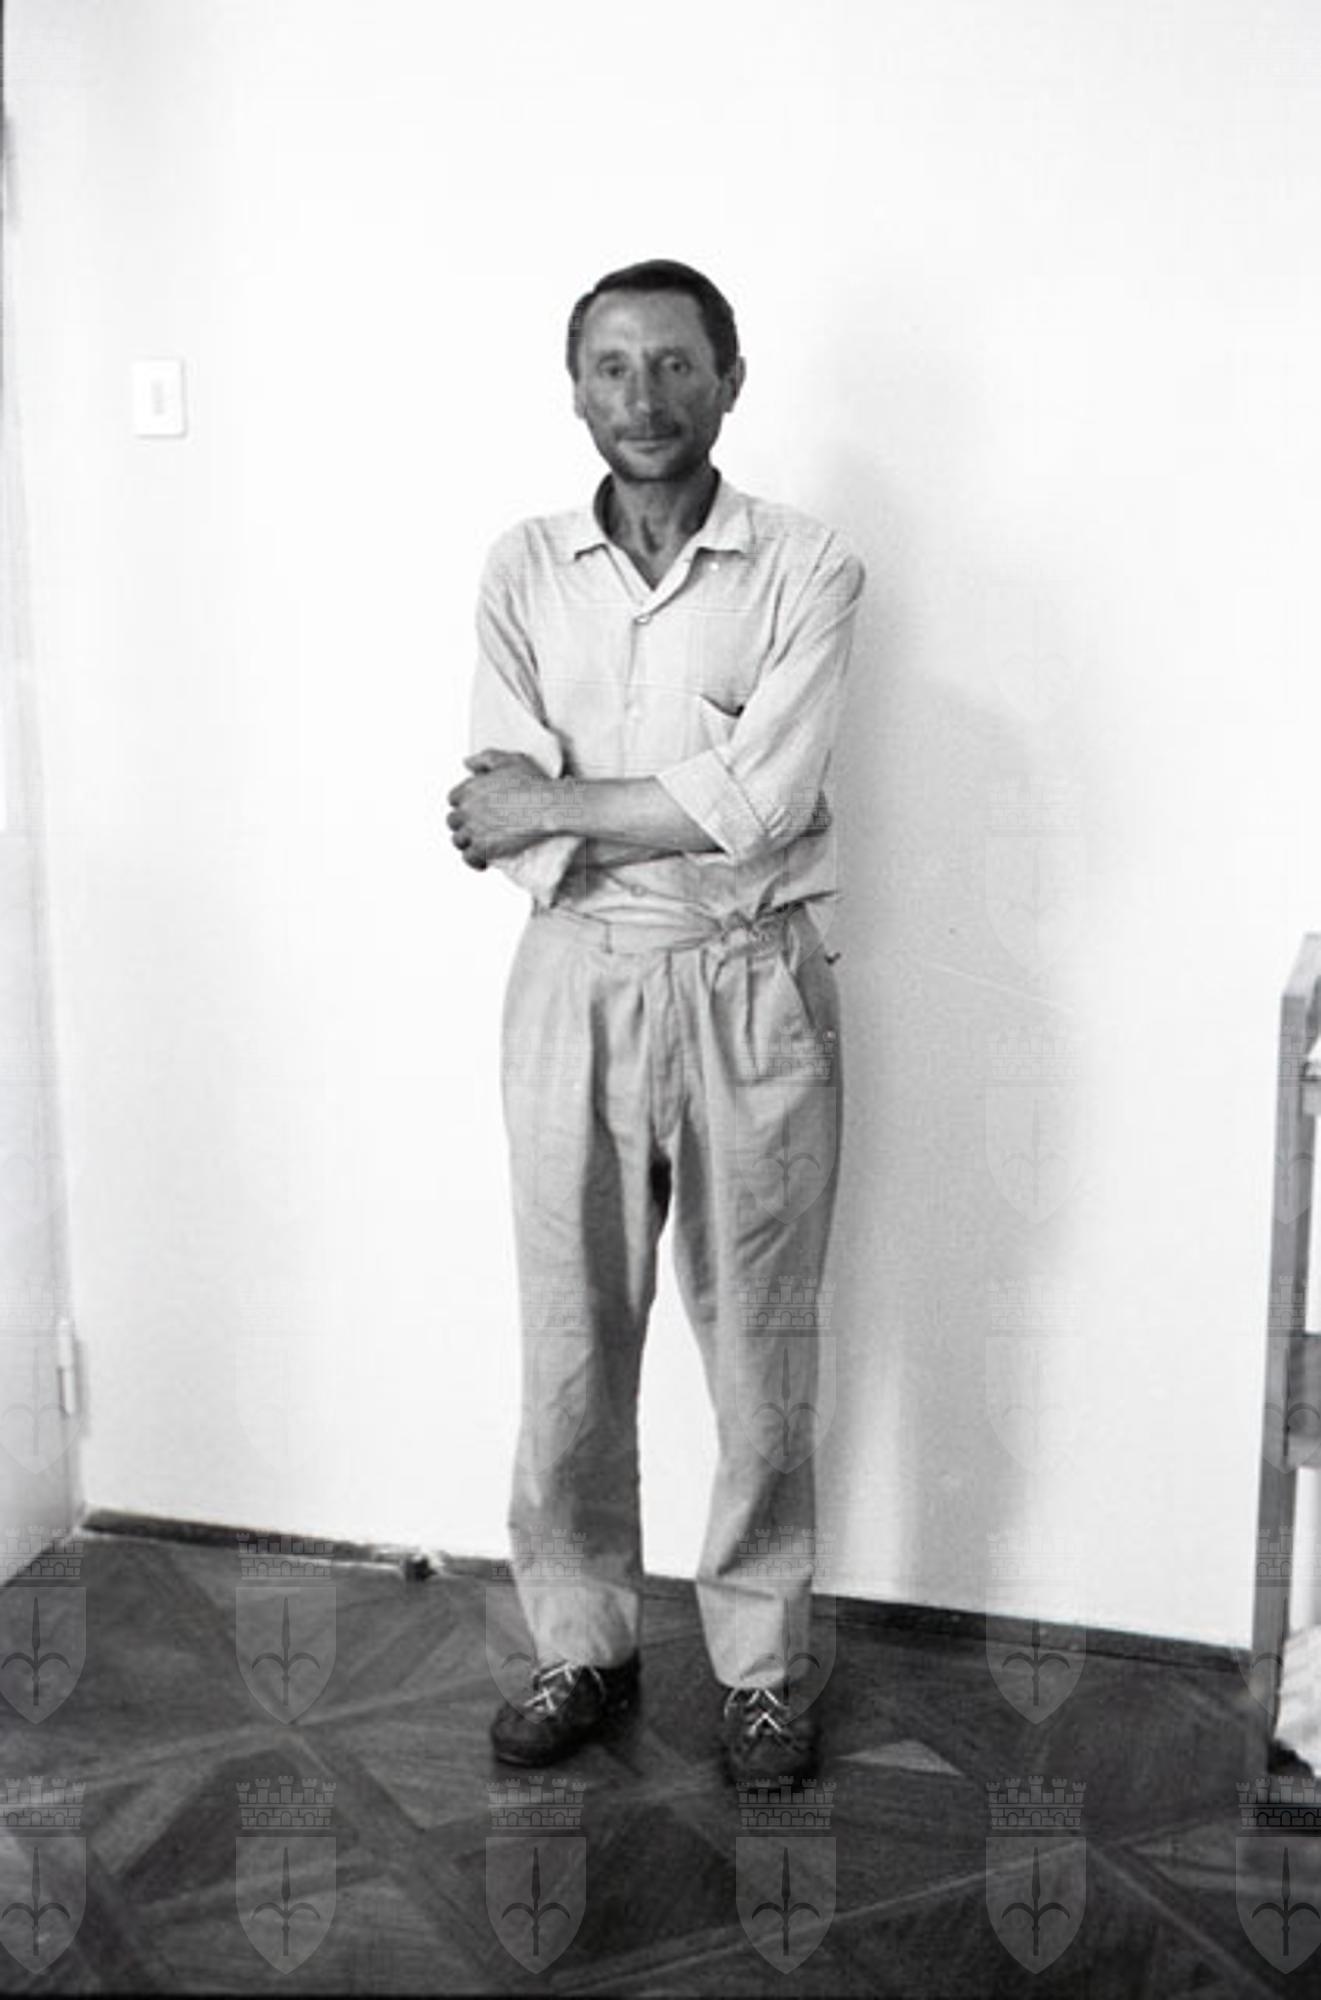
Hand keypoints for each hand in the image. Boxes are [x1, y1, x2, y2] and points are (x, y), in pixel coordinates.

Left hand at [446, 750, 557, 867]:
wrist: (546, 808)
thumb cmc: (532, 784)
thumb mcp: (509, 760)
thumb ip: (485, 758)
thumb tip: (467, 763)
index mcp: (470, 788)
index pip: (454, 798)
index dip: (463, 804)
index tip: (473, 809)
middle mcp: (467, 809)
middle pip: (453, 821)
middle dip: (463, 824)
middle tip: (476, 827)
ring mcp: (474, 830)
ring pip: (459, 840)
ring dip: (467, 842)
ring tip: (479, 845)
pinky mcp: (483, 848)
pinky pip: (469, 858)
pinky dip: (474, 860)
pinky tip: (482, 861)